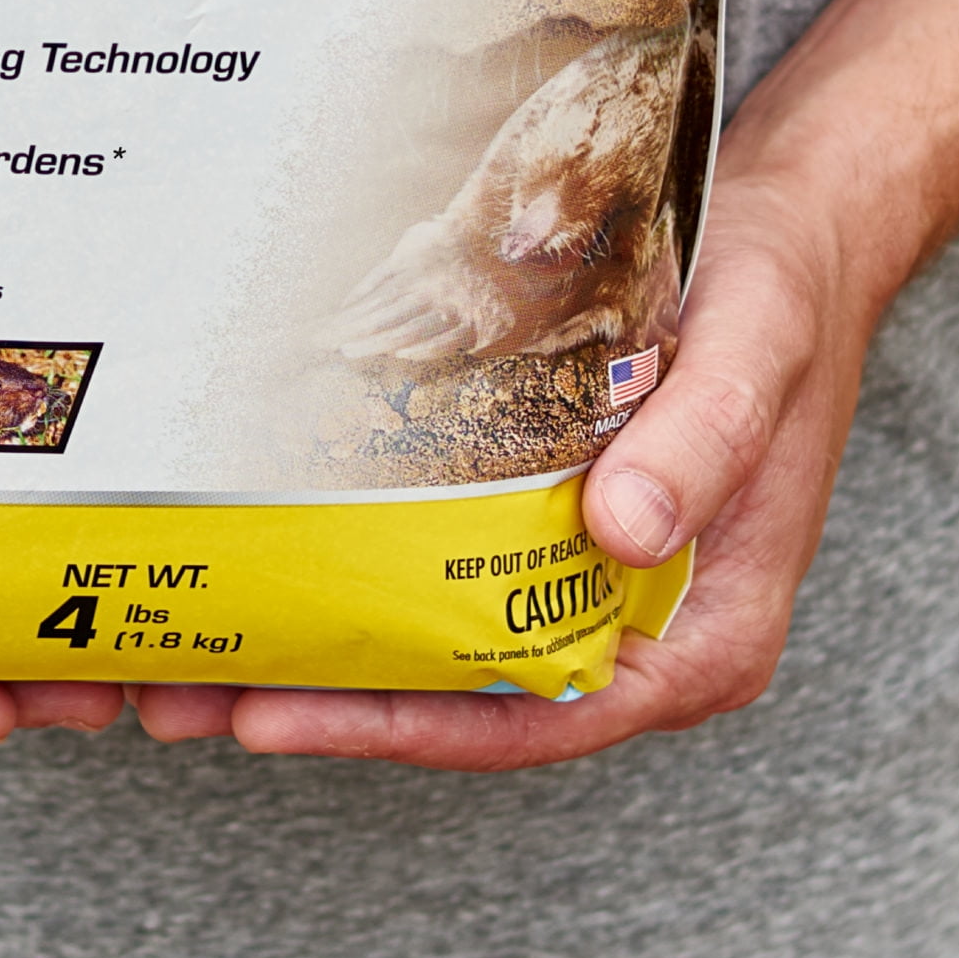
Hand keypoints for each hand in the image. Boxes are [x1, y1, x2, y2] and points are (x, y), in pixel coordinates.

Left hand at [131, 127, 878, 767]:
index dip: (407, 729)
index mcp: (704, 634)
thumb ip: (704, 443)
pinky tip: (261, 551)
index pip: (543, 714)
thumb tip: (622, 535)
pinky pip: (438, 567)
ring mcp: (584, 578)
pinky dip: (353, 568)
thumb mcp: (757, 353)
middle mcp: (637, 626)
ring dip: (316, 650)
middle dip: (325, 705)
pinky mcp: (542, 518)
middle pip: (468, 700)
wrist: (784, 228)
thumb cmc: (782, 294)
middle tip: (176, 696)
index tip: (285, 718)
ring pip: (438, 644)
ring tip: (174, 654)